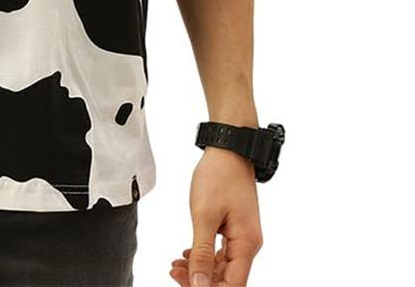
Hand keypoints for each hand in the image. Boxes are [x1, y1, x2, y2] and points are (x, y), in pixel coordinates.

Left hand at [169, 146, 262, 285]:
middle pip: (227, 278)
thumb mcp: (204, 216)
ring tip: (175, 264)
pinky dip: (205, 256)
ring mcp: (243, 236)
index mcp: (246, 245)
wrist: (228, 150)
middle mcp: (248, 244)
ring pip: (223, 266)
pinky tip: (187, 253)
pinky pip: (222, 252)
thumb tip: (200, 284)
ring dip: (200, 269)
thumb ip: (202, 252)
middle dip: (201, 280)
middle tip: (174, 272)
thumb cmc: (218, 177)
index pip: (232, 285)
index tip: (185, 283)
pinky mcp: (236, 228)